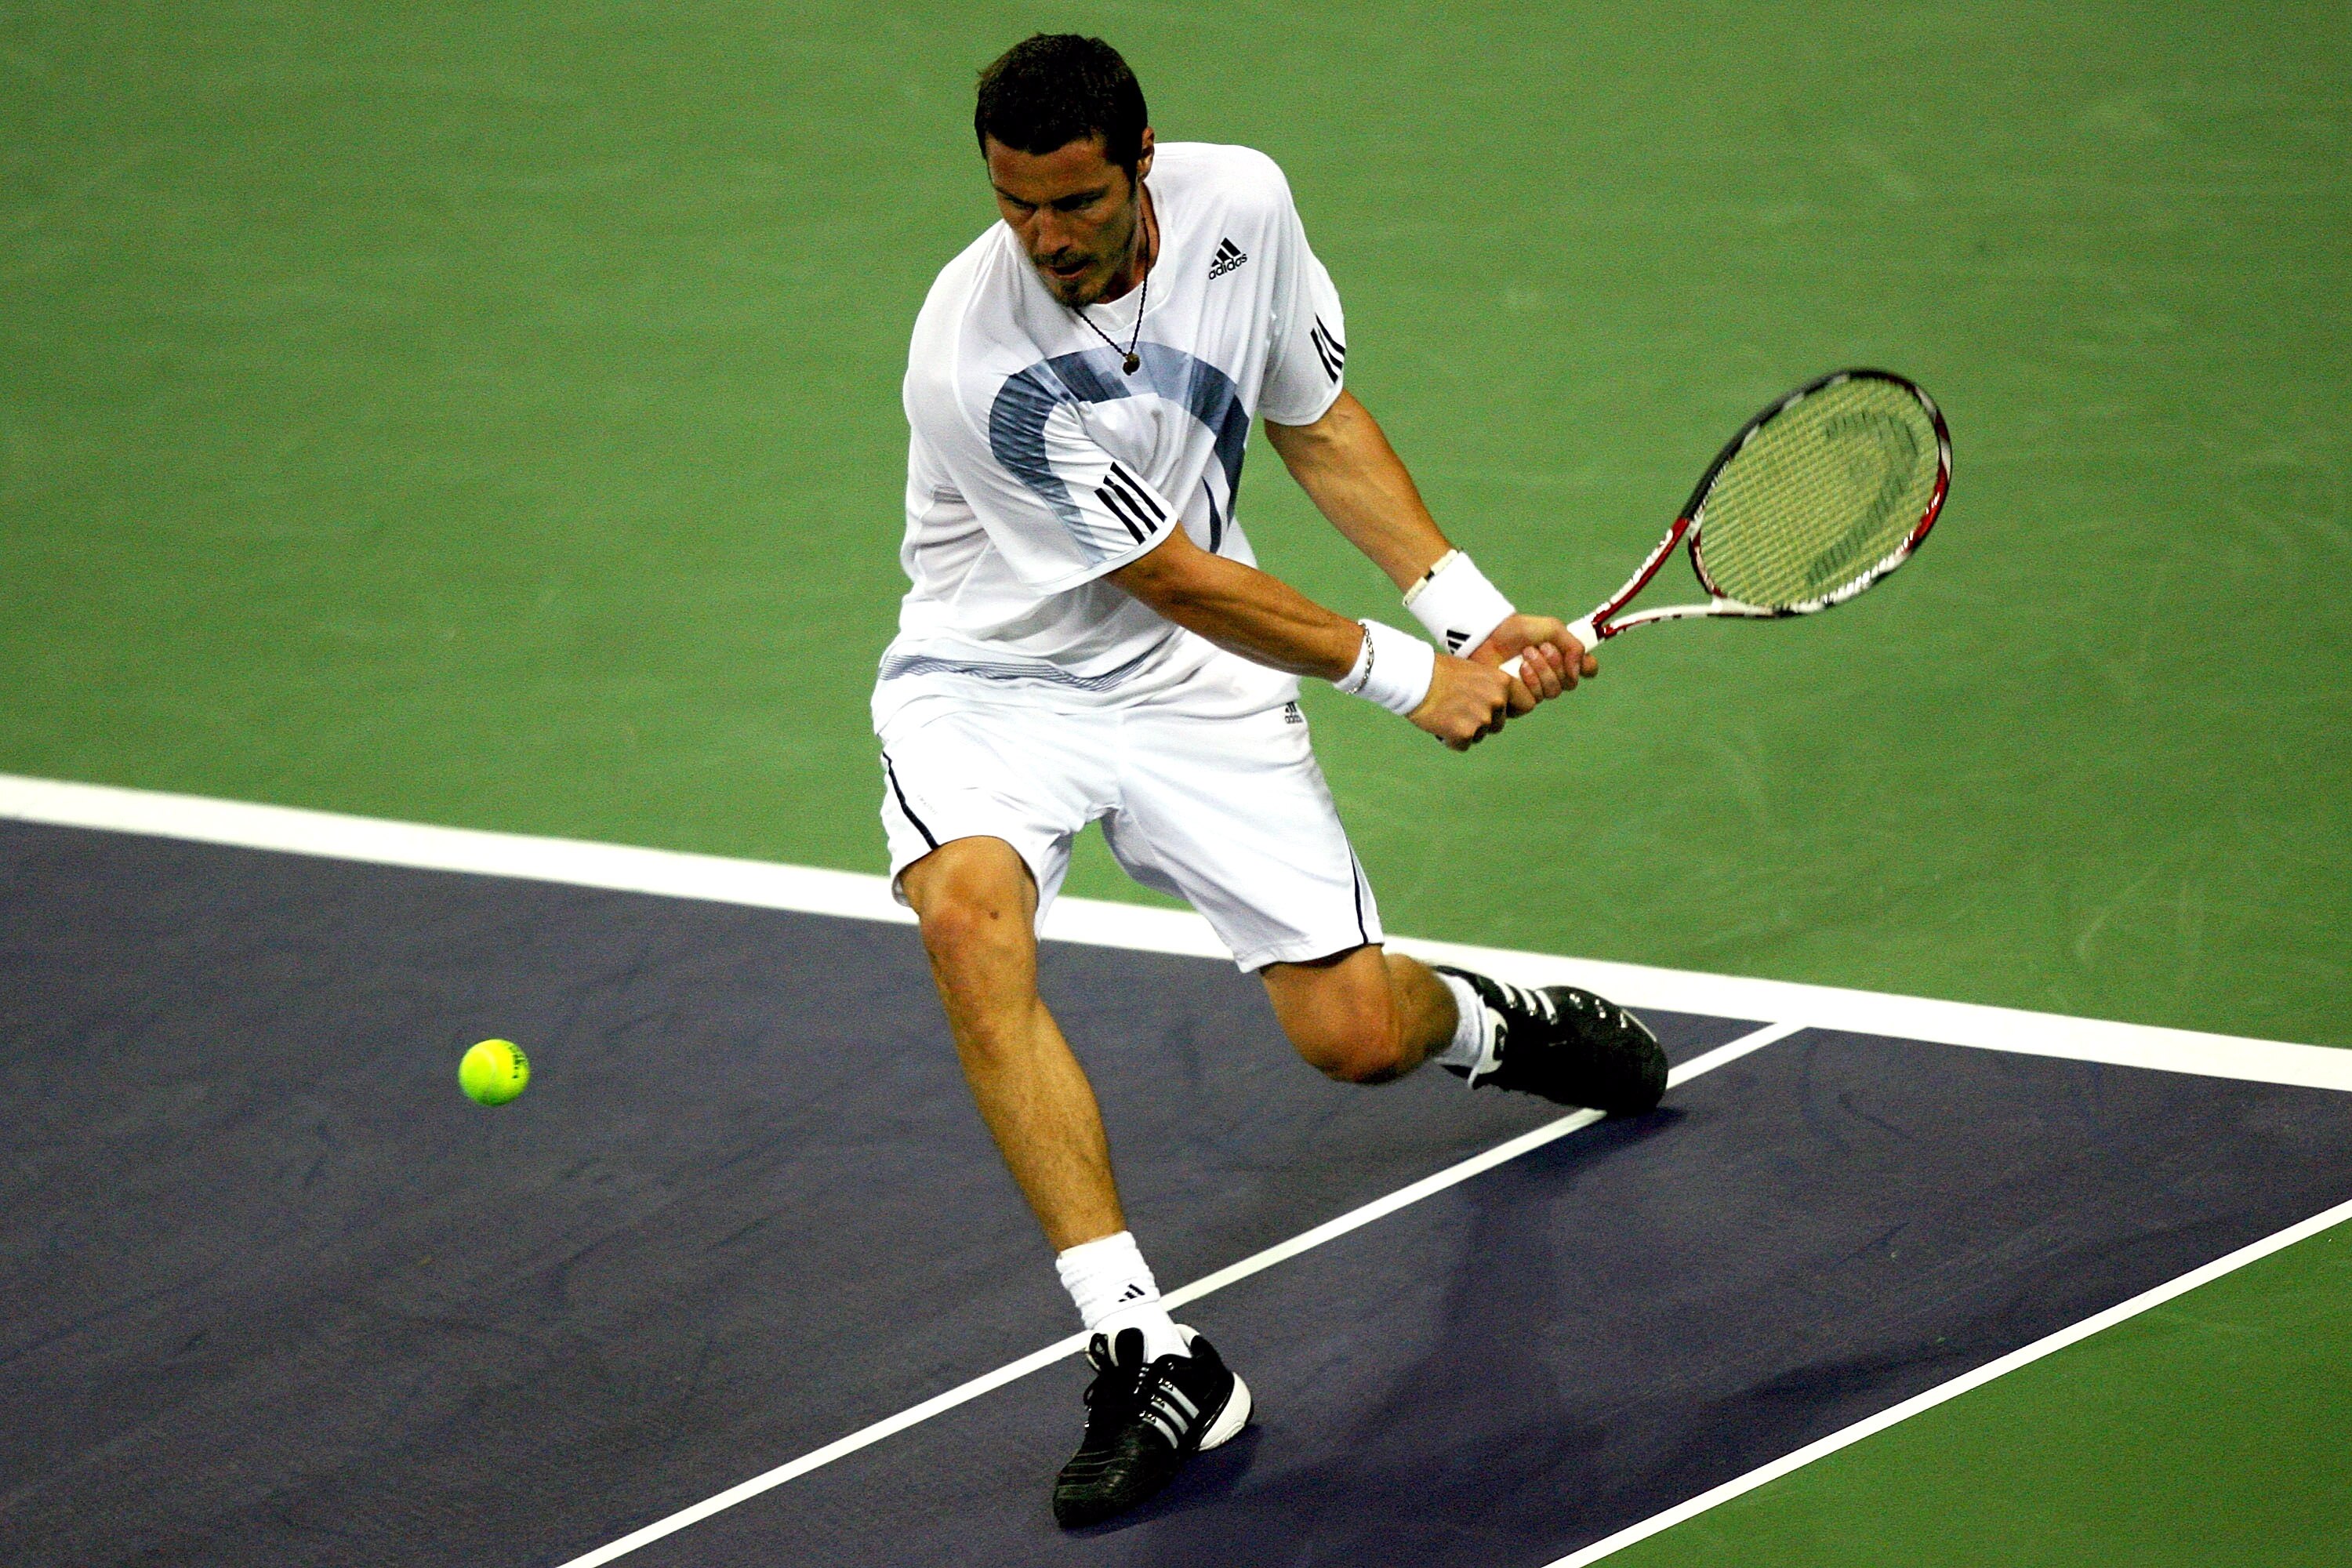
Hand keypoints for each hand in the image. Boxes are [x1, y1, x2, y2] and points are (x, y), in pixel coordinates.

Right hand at [1408, 654, 1522, 750]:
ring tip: (1446, 714)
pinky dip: (1450, 739)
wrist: (1414, 679)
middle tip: (1457, 709)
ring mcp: (1482, 718)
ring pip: (1479, 735)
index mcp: (1502, 682)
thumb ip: (1490, 689)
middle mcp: (1497, 701)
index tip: (1497, 711)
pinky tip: (1439, 724)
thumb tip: (1498, 706)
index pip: (1526, 704)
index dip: (1511, 710)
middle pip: (1497, 724)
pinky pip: (1462, 745)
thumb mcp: (1475, 672)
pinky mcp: (1464, 733)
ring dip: (1464, 730)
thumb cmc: (1439, 672)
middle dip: (1481, 722)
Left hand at [1470, 614, 1596, 701]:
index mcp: (1562, 658)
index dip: (1587, 667)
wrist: (1489, 636)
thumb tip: (1579, 671)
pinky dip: (1530, 682)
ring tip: (1527, 653)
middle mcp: (1551, 676)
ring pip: (1553, 692)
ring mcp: (1535, 690)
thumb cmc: (1518, 630)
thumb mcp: (1552, 628)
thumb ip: (1573, 646)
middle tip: (1542, 647)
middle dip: (1557, 664)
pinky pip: (1534, 701)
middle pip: (1570, 683)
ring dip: (1543, 671)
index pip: (1587, 670)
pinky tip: (1520, 668)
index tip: (1579, 659)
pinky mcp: (1517, 700)